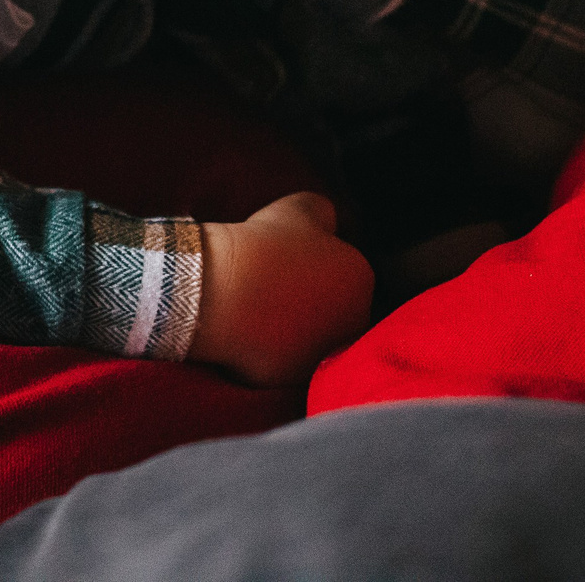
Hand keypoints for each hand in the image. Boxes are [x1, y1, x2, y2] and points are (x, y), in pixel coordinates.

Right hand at [188, 192, 373, 385]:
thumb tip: (329, 225)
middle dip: (313, 302)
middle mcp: (355, 319)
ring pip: (315, 339)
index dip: (316, 268)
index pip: (346, 274)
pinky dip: (273, 352)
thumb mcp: (302, 206)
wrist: (224, 290)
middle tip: (275, 288)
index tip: (288, 263)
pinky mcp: (297, 378)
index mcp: (361, 276)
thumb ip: (325, 215)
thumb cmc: (262, 244)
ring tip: (263, 311)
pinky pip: (287, 362)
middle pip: (337, 310)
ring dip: (297, 329)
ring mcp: (326, 352)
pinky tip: (252, 334)